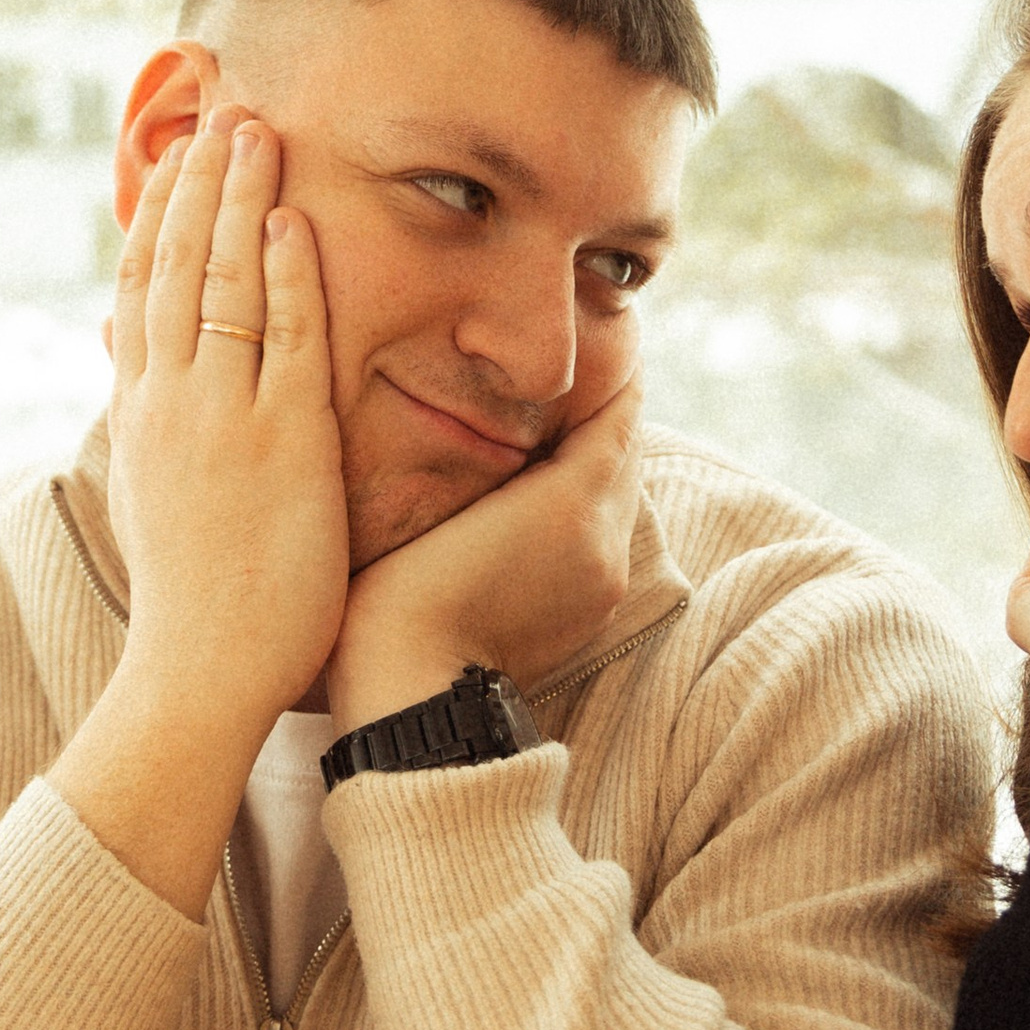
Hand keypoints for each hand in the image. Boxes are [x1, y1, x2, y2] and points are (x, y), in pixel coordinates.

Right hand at [51, 104, 347, 913]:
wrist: (195, 674)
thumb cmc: (189, 598)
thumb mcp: (150, 491)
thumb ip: (146, 419)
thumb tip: (128, 357)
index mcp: (139, 410)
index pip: (142, 287)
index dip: (162, 213)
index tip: (179, 154)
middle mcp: (169, 400)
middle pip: (175, 264)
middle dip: (197, 181)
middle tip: (222, 109)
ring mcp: (219, 416)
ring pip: (221, 283)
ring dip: (237, 200)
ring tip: (254, 130)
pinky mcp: (278, 442)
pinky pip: (283, 339)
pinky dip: (286, 274)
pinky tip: (293, 220)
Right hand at [327, 374, 645, 727]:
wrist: (414, 694)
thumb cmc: (404, 587)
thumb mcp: (445, 496)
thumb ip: (500, 446)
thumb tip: (531, 403)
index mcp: (578, 502)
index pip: (619, 414)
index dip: (607, 373)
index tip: (595, 336)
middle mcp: (607, 540)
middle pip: (625, 453)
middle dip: (603, 414)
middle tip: (570, 373)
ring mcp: (605, 582)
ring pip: (619, 496)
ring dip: (597, 461)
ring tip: (553, 428)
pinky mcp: (592, 612)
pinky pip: (606, 535)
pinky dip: (589, 504)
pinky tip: (543, 494)